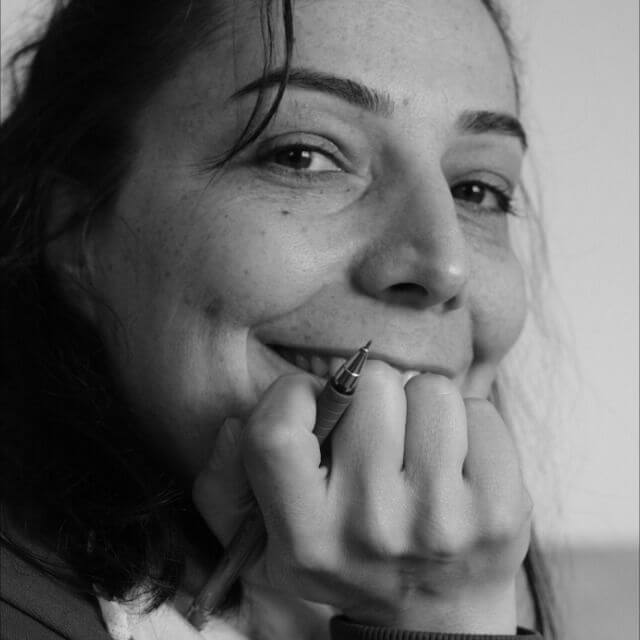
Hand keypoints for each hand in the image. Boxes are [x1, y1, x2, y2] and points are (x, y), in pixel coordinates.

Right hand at [193, 362, 531, 633]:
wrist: (436, 619)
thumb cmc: (350, 557)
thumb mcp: (270, 537)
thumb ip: (228, 480)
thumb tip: (235, 423)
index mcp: (306, 537)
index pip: (277, 431)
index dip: (293, 395)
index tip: (314, 405)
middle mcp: (374, 529)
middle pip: (372, 385)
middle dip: (372, 395)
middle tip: (379, 433)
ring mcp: (444, 521)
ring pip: (432, 390)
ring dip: (422, 407)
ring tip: (418, 450)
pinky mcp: (502, 511)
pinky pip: (481, 411)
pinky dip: (468, 424)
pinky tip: (458, 464)